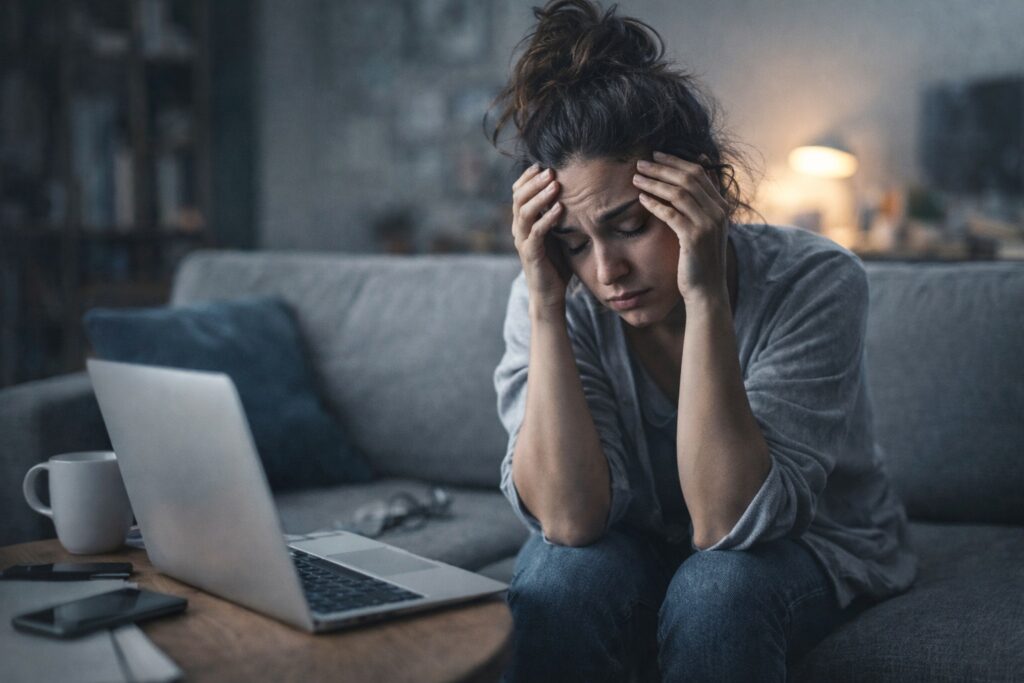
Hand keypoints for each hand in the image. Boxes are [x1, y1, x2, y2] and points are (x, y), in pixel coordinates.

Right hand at [511, 164, 573, 310]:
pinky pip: (536, 232)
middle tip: (550, 169)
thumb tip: (577, 192)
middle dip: (534, 181)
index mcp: (523, 222)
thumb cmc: (556, 263)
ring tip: (555, 184)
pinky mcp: (531, 254)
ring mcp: (523, 241)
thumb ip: (559, 215)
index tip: (543, 164)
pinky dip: (547, 218)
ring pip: (525, 212)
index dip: (528, 177)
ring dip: (540, 196)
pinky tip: (560, 208)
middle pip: (518, 197)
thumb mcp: (558, 233)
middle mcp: (519, 229)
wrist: (549, 294)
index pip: (518, 192)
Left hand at [632, 151, 729, 304]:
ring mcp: (708, 224)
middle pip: (688, 178)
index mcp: (721, 206)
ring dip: (654, 182)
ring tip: (636, 177)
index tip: (657, 155)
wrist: (706, 289)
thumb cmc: (700, 259)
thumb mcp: (705, 229)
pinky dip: (654, 204)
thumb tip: (693, 178)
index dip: (676, 161)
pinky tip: (640, 199)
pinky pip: (671, 214)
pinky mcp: (694, 238)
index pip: (699, 173)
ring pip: (679, 193)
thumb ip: (701, 205)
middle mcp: (718, 212)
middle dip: (663, 167)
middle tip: (641, 162)